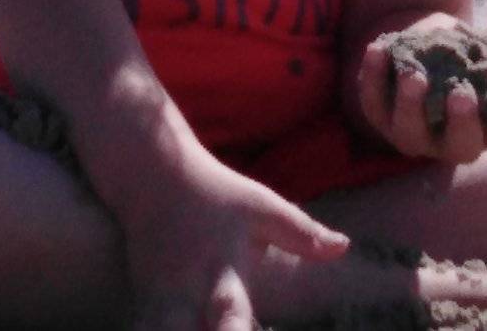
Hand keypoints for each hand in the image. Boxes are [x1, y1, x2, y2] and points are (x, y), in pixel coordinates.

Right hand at [124, 145, 347, 330]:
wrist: (151, 172)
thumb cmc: (214, 192)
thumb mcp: (260, 205)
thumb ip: (301, 232)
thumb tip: (344, 246)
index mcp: (220, 273)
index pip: (230, 320)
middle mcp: (186, 294)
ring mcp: (159, 301)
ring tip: (194, 330)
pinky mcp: (142, 302)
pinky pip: (147, 327)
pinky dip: (162, 328)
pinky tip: (179, 326)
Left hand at [357, 26, 486, 165]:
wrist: (417, 55)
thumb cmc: (462, 62)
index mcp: (484, 129)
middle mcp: (448, 141)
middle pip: (459, 145)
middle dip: (461, 123)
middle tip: (461, 94)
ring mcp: (412, 132)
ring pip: (410, 133)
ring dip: (411, 105)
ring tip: (414, 75)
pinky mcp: (379, 116)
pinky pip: (372, 103)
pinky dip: (373, 77)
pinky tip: (378, 49)